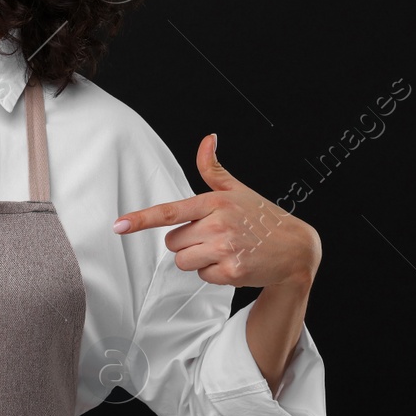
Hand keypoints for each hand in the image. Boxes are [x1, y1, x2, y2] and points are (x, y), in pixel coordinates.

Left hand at [113, 134, 319, 287]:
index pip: (169, 211)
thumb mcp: (238, 190)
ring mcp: (224, 249)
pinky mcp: (231, 271)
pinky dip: (214, 274)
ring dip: (198, 260)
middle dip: (188, 242)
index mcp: (214, 202)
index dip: (140, 219)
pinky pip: (202, 276)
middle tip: (216, 238)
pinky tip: (234, 263)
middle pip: (172, 242)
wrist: (296, 249)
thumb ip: (213, 169)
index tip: (118, 226)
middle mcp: (217, 224)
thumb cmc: (262, 217)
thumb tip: (207, 139)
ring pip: (183, 261)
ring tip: (225, 251)